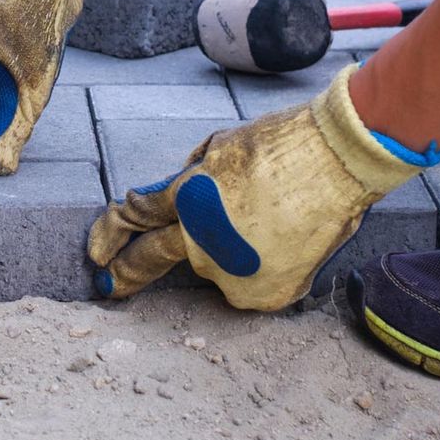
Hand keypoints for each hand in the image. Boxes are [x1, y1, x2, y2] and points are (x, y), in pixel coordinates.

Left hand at [87, 65, 414, 309]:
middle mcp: (203, 242)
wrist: (341, 163)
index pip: (135, 217)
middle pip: (150, 260)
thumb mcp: (220, 148)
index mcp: (188, 198)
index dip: (111, 232)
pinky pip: (246, 283)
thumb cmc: (284, 145)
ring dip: (222, 252)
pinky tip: (280, 240)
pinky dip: (255, 267)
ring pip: (212, 267)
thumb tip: (169, 198)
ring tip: (263, 220)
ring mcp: (234, 273)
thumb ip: (187, 180)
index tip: (98, 250)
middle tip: (107, 284)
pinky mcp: (265, 294)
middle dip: (124, 272)